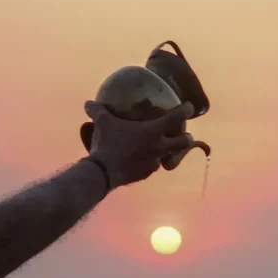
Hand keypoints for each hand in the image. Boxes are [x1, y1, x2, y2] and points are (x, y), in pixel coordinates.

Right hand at [80, 101, 194, 187]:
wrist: (103, 173)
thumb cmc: (107, 143)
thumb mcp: (102, 123)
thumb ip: (97, 110)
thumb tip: (88, 102)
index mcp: (153, 130)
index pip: (177, 117)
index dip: (186, 109)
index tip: (189, 107)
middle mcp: (159, 147)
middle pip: (184, 143)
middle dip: (187, 138)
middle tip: (184, 134)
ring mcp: (153, 162)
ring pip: (168, 157)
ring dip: (168, 152)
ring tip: (161, 150)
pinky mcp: (145, 174)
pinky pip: (152, 167)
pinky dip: (150, 163)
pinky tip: (141, 161)